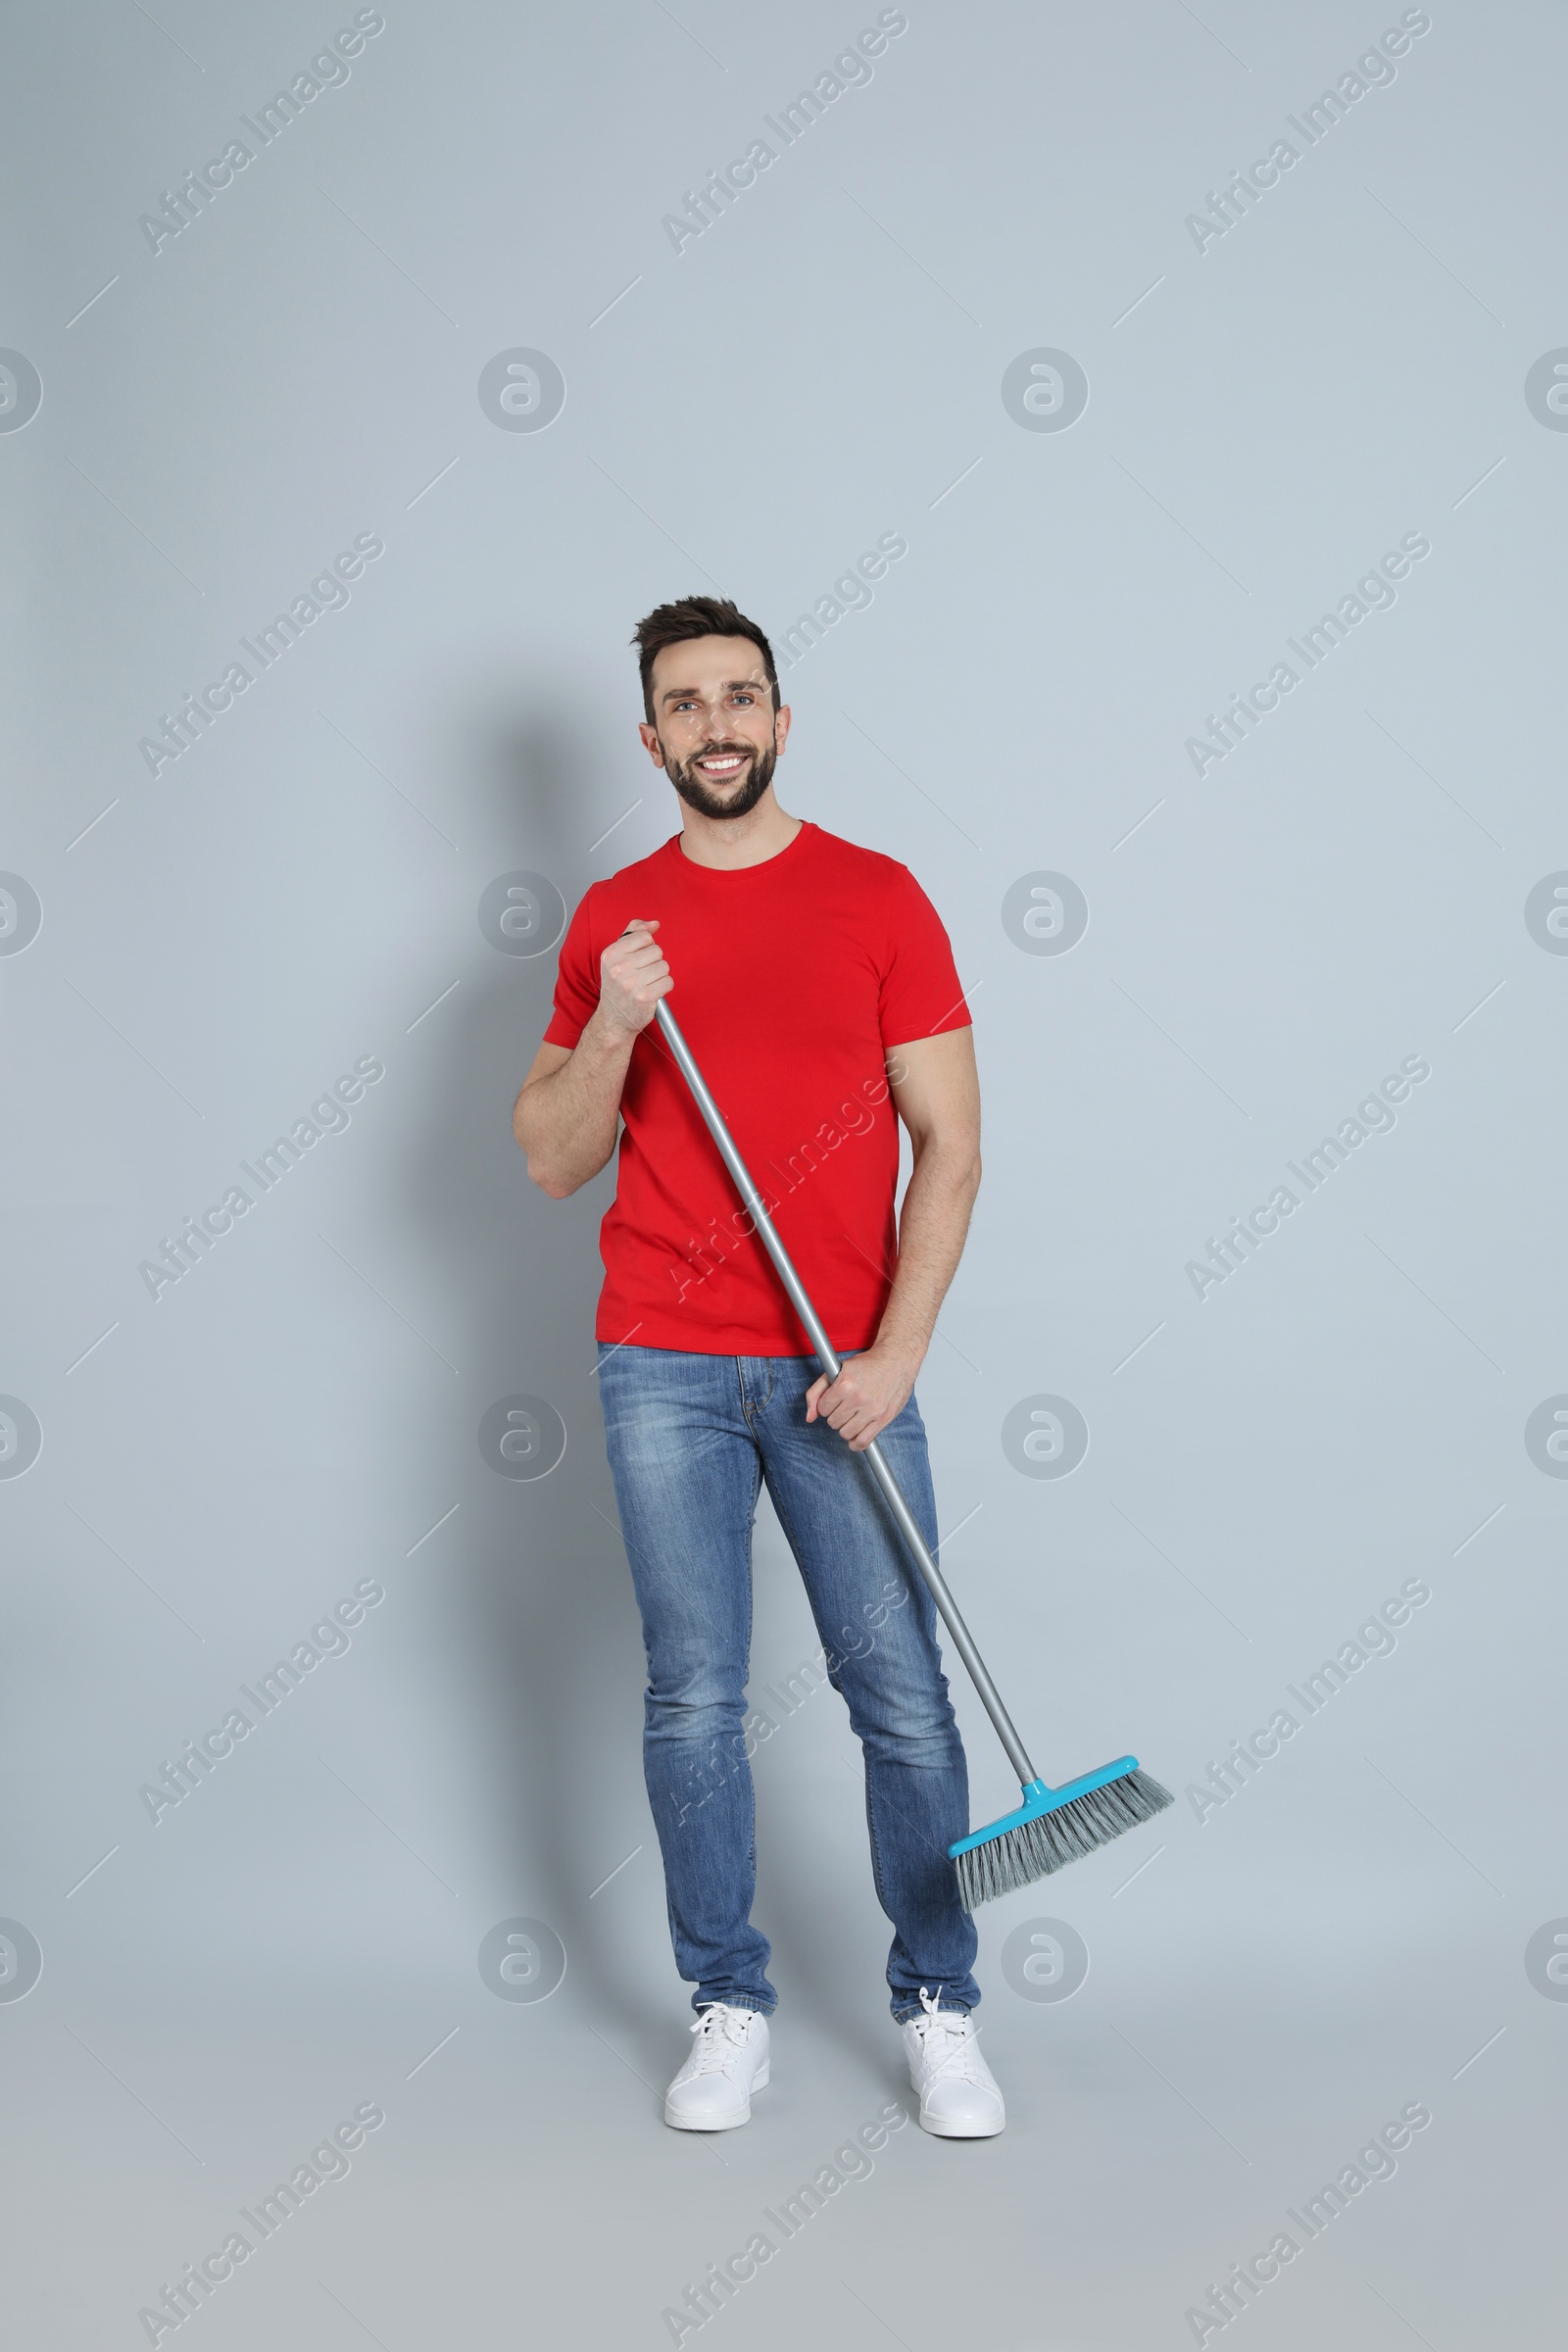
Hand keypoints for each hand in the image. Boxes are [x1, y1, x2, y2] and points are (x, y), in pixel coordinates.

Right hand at [599, 919, 671, 1036]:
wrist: (614, 1018)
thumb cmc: (617, 986)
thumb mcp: (617, 957)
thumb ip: (634, 934)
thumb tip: (654, 924)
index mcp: (611, 954)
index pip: (644, 936)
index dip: (647, 946)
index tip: (639, 958)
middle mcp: (619, 968)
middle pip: (657, 951)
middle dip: (654, 961)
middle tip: (642, 974)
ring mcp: (631, 983)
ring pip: (664, 966)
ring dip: (660, 975)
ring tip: (647, 983)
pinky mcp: (644, 997)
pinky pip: (668, 982)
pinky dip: (664, 987)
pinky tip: (653, 991)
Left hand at [804, 1345, 920, 1451]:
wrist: (896, 1361)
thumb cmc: (869, 1364)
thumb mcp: (837, 1370)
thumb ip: (816, 1391)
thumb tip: (809, 1416)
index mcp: (845, 1384)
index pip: (823, 1408)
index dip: (826, 1405)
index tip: (834, 1401)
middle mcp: (858, 1398)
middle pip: (833, 1422)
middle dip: (835, 1415)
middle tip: (845, 1406)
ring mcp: (872, 1410)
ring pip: (845, 1433)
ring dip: (845, 1427)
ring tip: (852, 1417)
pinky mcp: (883, 1419)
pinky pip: (863, 1441)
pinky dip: (856, 1443)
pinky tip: (856, 1434)